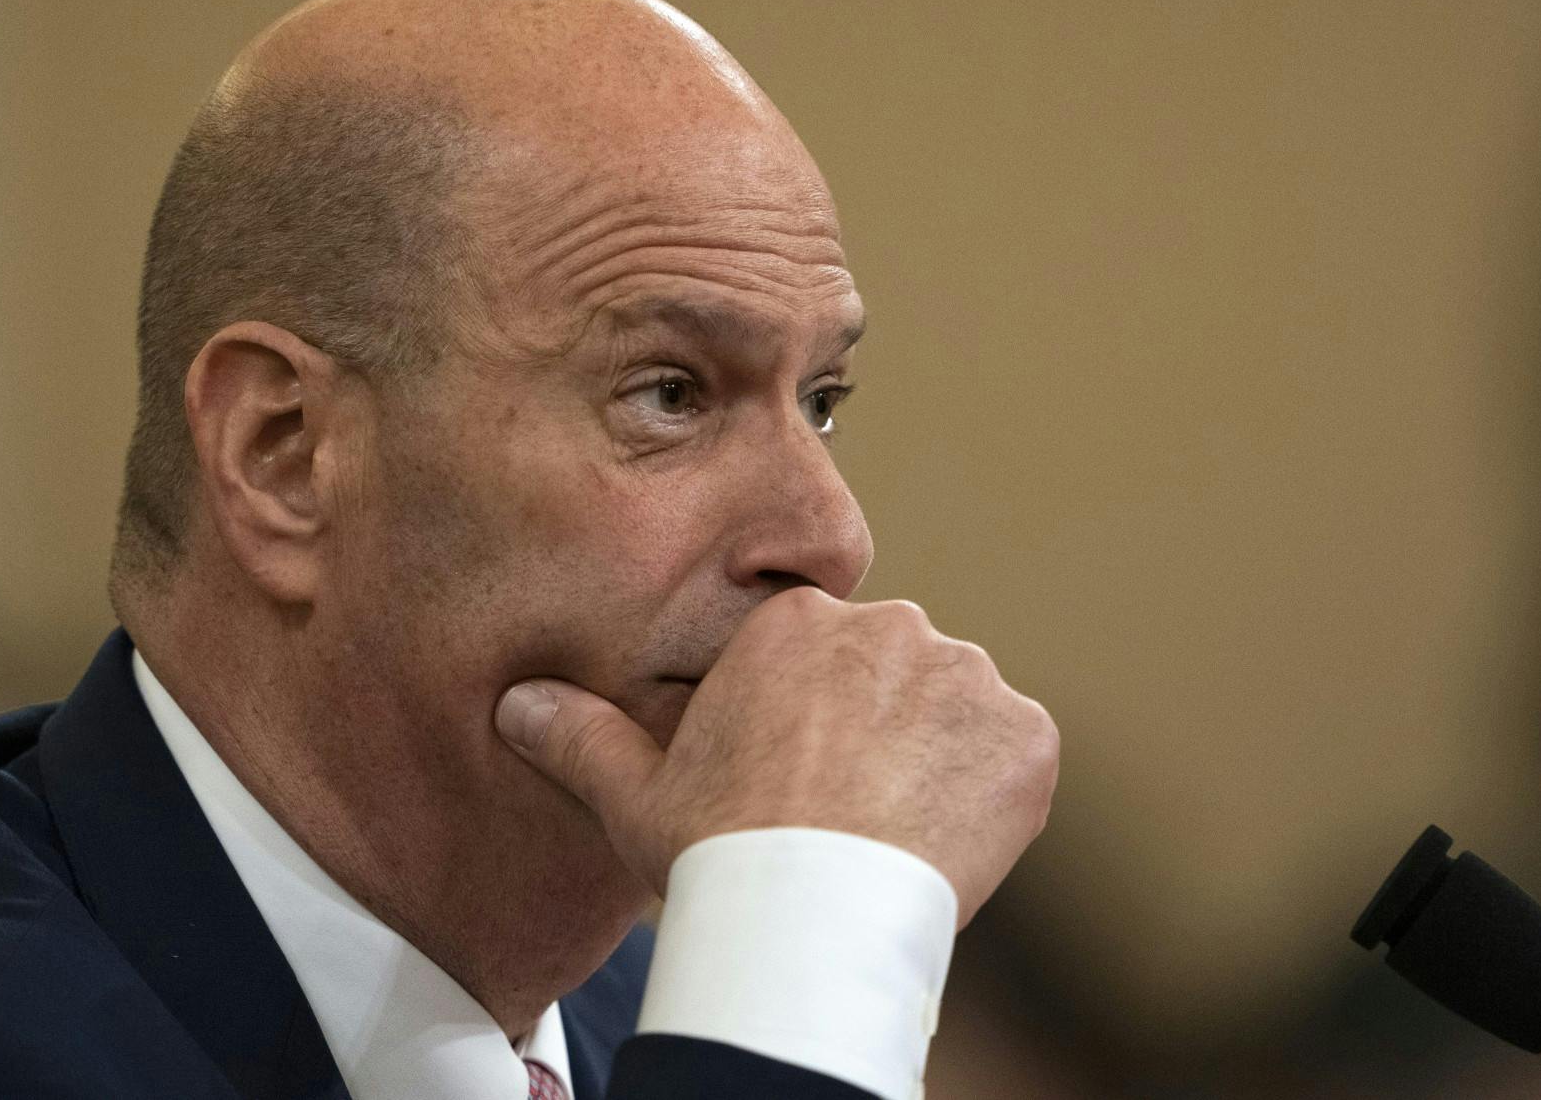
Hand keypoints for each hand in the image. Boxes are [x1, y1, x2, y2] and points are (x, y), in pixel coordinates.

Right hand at [494, 587, 1058, 925]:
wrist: (810, 914)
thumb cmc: (719, 849)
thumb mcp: (632, 792)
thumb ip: (579, 734)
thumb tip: (516, 704)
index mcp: (798, 626)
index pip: (820, 658)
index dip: (811, 723)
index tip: (797, 778)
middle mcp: (889, 629)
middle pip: (892, 674)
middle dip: (878, 729)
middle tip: (844, 809)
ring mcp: (966, 677)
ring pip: (956, 709)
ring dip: (937, 756)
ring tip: (892, 830)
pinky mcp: (1024, 735)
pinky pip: (1016, 752)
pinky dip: (993, 791)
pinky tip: (945, 839)